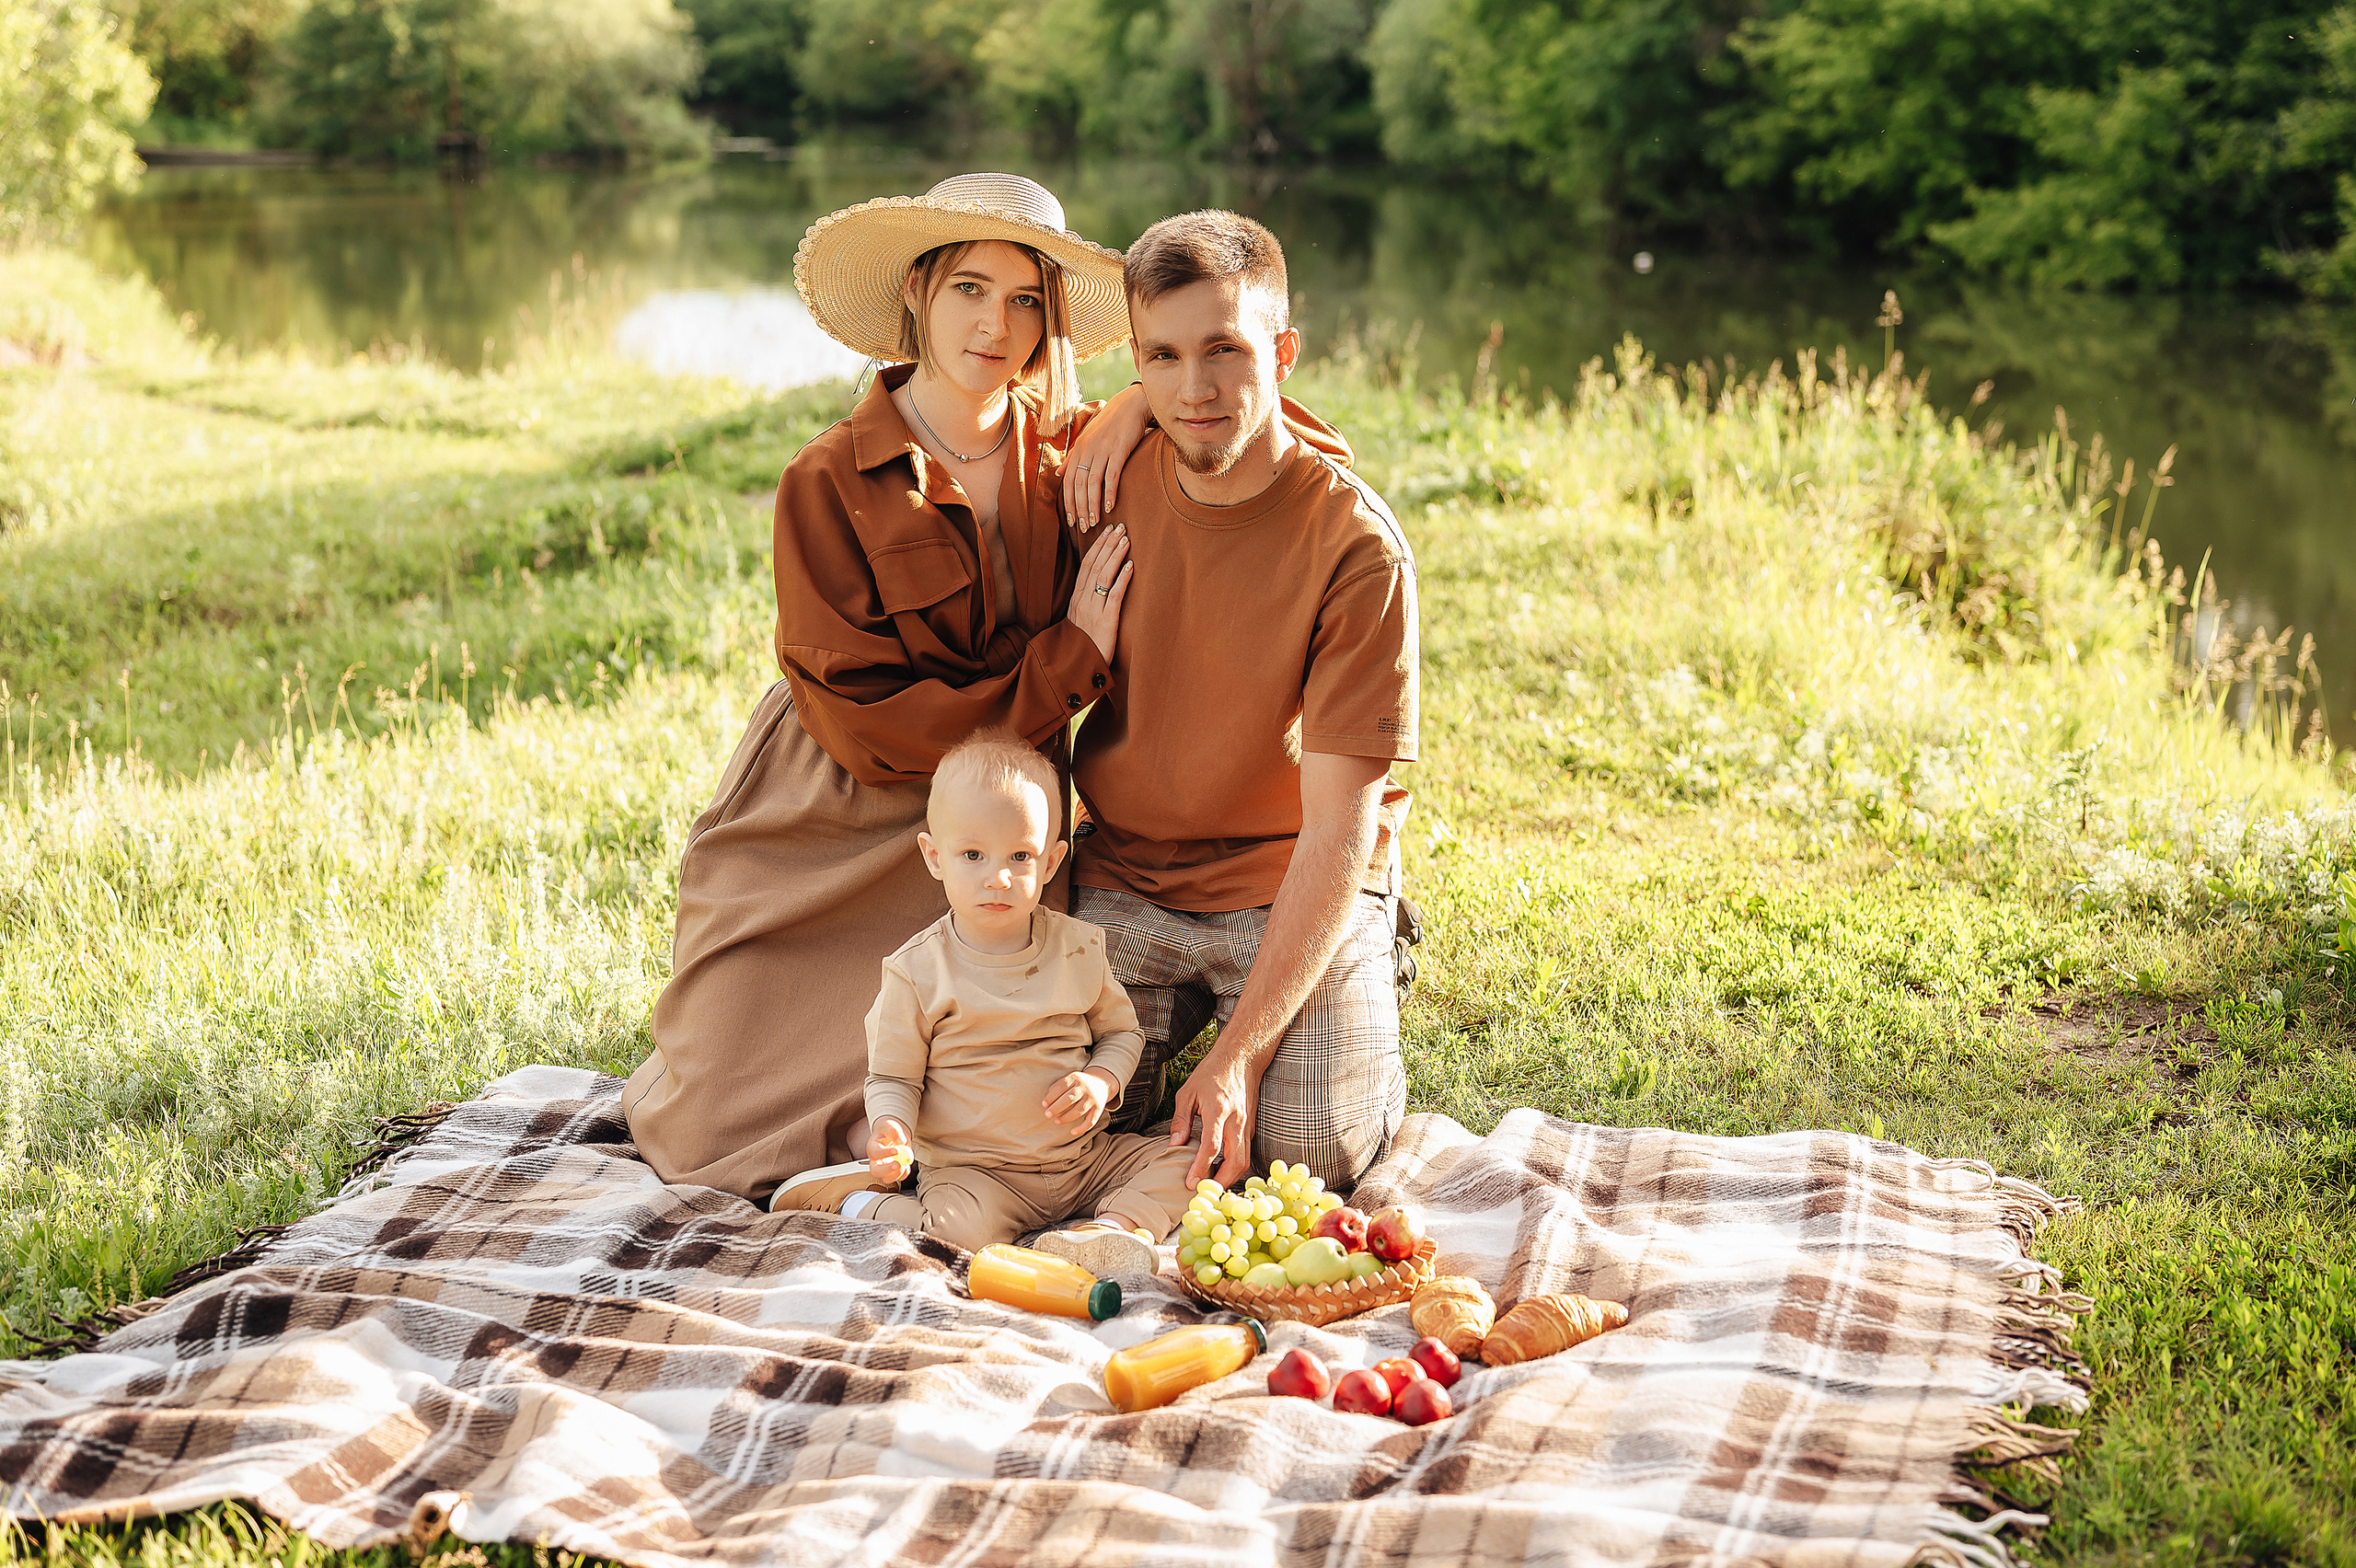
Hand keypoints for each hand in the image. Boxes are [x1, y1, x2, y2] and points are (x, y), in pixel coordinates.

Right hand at [866, 1118, 912, 1183]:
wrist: (894, 1135)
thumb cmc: (888, 1131)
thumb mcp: (889, 1125)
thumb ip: (894, 1131)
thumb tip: (901, 1141)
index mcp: (872, 1147)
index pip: (874, 1153)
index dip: (885, 1153)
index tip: (897, 1149)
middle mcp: (876, 1160)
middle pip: (875, 1171)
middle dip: (887, 1170)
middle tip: (898, 1164)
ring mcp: (884, 1168)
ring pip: (886, 1178)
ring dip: (897, 1174)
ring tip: (904, 1164)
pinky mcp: (893, 1172)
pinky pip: (898, 1178)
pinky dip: (904, 1174)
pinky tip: (906, 1165)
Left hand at [1043, 1068, 1112, 1134]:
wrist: (1102, 1083)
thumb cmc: (1079, 1084)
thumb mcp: (1070, 1079)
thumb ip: (1058, 1087)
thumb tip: (1047, 1101)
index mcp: (1075, 1078)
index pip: (1061, 1086)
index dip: (1051, 1096)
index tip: (1044, 1105)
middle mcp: (1084, 1088)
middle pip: (1070, 1098)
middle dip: (1057, 1107)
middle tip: (1047, 1115)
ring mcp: (1092, 1099)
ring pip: (1079, 1110)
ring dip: (1066, 1117)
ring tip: (1056, 1121)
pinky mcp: (1098, 1109)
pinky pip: (1091, 1121)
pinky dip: (1082, 1128)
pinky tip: (1072, 1132)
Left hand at [1063, 383, 1151, 532]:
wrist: (1130, 405)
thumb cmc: (1110, 424)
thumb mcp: (1087, 439)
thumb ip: (1073, 457)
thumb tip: (1058, 474)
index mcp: (1078, 450)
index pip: (1068, 482)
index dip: (1068, 503)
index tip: (1071, 521)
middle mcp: (1087, 450)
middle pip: (1078, 485)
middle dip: (1080, 509)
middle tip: (1084, 528)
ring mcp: (1102, 450)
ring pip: (1092, 483)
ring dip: (1092, 505)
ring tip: (1095, 522)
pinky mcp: (1119, 449)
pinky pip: (1111, 475)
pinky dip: (1109, 493)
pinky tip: (1110, 507)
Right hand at [1066, 522, 1131, 663]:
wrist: (1076, 669)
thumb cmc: (1082, 645)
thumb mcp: (1081, 620)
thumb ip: (1088, 602)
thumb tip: (1099, 586)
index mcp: (1076, 598)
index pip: (1086, 565)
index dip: (1097, 546)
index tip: (1107, 531)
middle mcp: (1082, 600)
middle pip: (1094, 565)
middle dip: (1107, 544)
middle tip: (1120, 526)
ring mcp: (1093, 610)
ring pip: (1103, 576)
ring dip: (1115, 555)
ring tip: (1126, 539)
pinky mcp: (1105, 622)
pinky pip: (1114, 596)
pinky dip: (1122, 579)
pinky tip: (1130, 566)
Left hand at [1169, 1048, 1259, 1186]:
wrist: (1241, 1058)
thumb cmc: (1211, 1073)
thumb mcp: (1187, 1092)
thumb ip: (1181, 1120)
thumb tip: (1174, 1145)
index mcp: (1218, 1110)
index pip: (1212, 1146)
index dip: (1201, 1168)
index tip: (1190, 1183)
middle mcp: (1236, 1121)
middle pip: (1235, 1161)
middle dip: (1222, 1182)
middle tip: (1204, 1192)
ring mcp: (1247, 1125)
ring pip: (1244, 1160)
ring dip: (1230, 1178)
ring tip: (1212, 1186)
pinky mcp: (1251, 1127)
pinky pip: (1246, 1153)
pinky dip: (1235, 1166)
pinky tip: (1221, 1170)